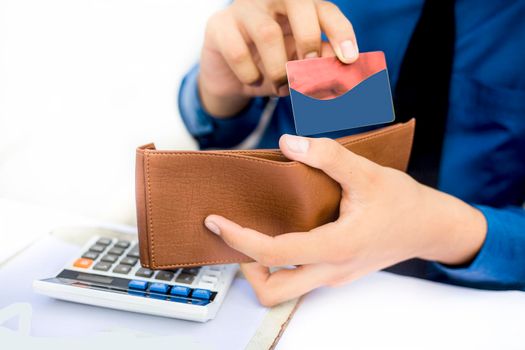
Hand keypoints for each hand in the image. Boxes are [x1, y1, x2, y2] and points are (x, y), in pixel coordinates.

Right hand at [199, 0, 358, 116]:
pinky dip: (249, 73)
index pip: (324, 9)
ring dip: (278, 68)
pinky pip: (237, 50)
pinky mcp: (218, 26)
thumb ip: (319, 63)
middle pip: (297, 2)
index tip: (349, 58)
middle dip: (308, 38)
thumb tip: (340, 66)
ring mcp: (244, 10)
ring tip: (280, 86)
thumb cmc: (270, 67)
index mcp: (298, 8)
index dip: (340, 31)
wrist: (230, 77)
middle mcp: (272, 0)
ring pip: (267, 32)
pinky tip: (252, 80)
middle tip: (309, 66)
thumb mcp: (298, 67)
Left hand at [204, 135, 487, 306]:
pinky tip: (276, 231)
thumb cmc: (403, 203)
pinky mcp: (336, 272)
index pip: (273, 253)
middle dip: (244, 267)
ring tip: (249, 232)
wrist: (431, 228)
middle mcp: (330, 271)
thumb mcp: (367, 173)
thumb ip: (327, 156)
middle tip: (231, 234)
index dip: (239, 238)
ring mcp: (333, 276)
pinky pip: (297, 276)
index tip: (216, 221)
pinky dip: (277, 262)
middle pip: (272, 290)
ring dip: (260, 268)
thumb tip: (288, 143)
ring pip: (283, 288)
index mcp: (335, 248)